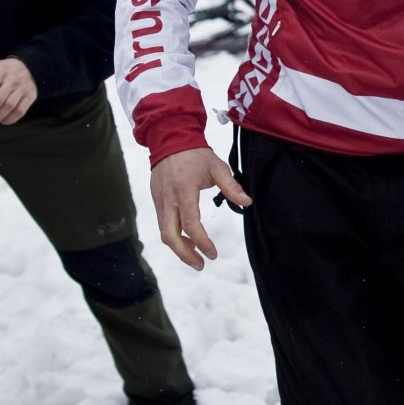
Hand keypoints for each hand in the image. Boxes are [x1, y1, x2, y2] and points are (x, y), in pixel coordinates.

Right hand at [150, 146, 252, 270]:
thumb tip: (247, 203)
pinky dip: (174, 236)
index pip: (190, 224)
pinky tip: (188, 240)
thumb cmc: (195, 154)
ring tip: (196, 256)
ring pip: (164, 233)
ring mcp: (159, 201)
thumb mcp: (218, 167)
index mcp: (184, 190)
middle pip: (169, 236)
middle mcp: (168, 199)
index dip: (201, 242)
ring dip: (179, 248)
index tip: (212, 254)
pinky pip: (163, 224)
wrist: (170, 139)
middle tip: (201, 265)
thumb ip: (232, 187)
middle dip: (184, 255)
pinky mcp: (156, 201)